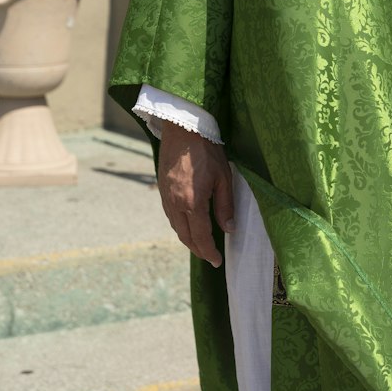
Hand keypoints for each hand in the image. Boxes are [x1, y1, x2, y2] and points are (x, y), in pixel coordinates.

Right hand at [156, 122, 234, 266]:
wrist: (182, 129)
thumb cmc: (207, 150)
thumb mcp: (223, 177)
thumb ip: (225, 206)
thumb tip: (229, 229)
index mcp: (192, 202)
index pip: (201, 236)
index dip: (209, 252)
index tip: (217, 261)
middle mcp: (176, 204)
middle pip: (185, 236)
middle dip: (198, 250)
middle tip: (210, 257)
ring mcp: (166, 197)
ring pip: (176, 227)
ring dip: (188, 239)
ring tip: (201, 245)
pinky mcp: (162, 190)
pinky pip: (171, 216)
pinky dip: (180, 226)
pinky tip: (189, 225)